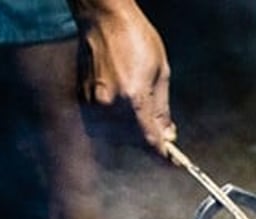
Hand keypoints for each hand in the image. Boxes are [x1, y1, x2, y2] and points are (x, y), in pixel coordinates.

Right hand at [73, 0, 176, 154]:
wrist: (103, 18)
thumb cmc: (134, 36)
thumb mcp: (160, 72)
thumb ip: (162, 109)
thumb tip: (166, 134)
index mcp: (133, 97)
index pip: (150, 140)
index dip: (163, 156)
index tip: (173, 162)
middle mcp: (109, 105)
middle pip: (132, 143)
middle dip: (148, 144)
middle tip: (163, 138)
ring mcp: (92, 104)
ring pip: (114, 138)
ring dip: (131, 137)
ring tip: (143, 123)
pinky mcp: (82, 100)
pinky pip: (100, 125)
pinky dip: (114, 127)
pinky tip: (124, 115)